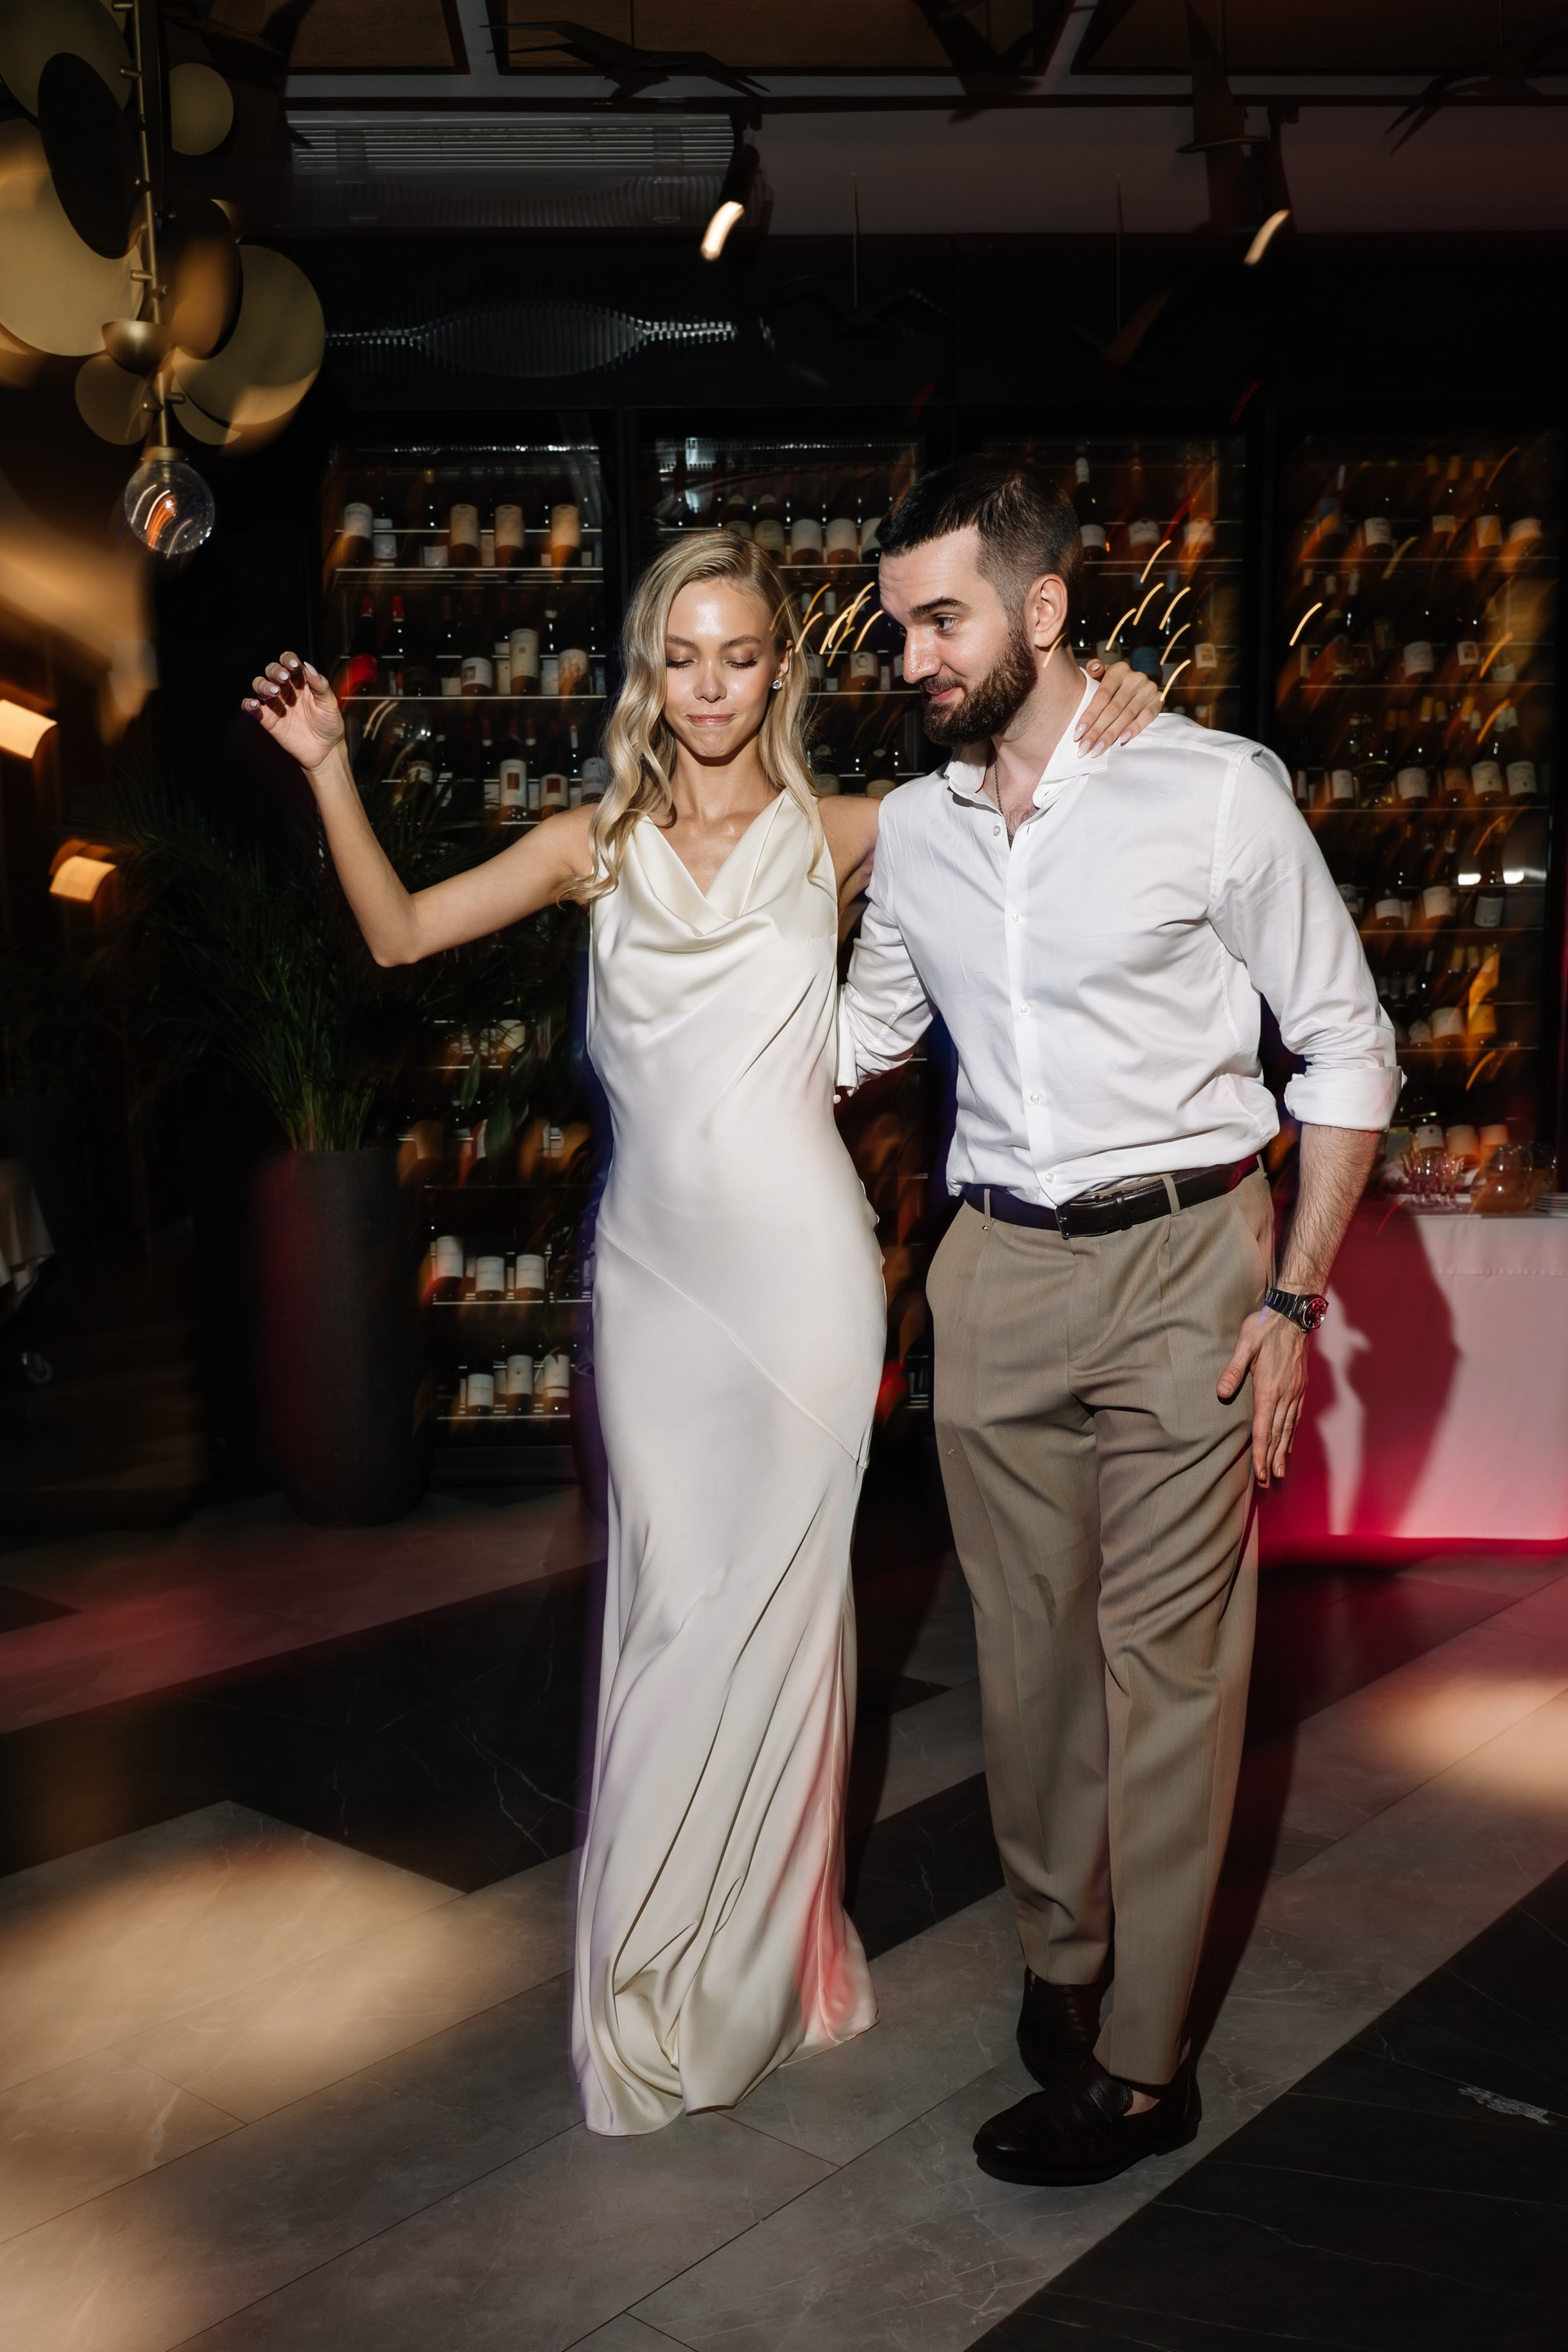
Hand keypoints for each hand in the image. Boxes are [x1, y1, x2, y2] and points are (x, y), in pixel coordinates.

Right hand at [242, 651, 343, 772]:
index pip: (289, 663)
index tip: (294, 665)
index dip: (288, 660)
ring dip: (263, 685)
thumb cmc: (329, 725)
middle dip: (275, 671)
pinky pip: (252, 709)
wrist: (325, 751)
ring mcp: (276, 703)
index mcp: (301, 681)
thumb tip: (308, 665)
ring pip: (260, 686)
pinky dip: (248, 704)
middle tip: (283, 678)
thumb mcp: (329, 703)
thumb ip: (320, 685)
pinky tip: (254, 704)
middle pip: (272, 671)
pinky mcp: (268, 719)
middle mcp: (286, 689)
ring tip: (274, 692)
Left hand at [1078, 658, 1161, 754]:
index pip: (1102, 696)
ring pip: (1127, 715)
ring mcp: (1148, 689)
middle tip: (1085, 748)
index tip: (1077, 734)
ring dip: (1111, 735)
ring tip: (1098, 750)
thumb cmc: (1112, 685)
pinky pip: (1147, 716)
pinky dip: (1134, 729)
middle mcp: (1135, 678)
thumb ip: (1094, 671)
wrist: (1137, 686)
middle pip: (1113, 708)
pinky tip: (1121, 740)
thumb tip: (1093, 668)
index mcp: (1118, 670)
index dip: (1089, 716)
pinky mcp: (1158, 700)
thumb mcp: (1102, 675)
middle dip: (1097, 731)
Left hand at [1218, 1306, 1307, 1485]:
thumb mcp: (1244, 1344)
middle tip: (1269, 1481)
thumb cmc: (1264, 1327)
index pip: (1263, 1428)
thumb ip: (1233, 1370)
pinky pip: (1295, 1417)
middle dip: (1272, 1459)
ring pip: (1289, 1428)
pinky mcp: (1300, 1387)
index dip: (1261, 1452)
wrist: (1292, 1315)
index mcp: (1269, 1388)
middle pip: (1277, 1434)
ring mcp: (1295, 1392)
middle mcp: (1285, 1395)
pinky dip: (1291, 1434)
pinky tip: (1289, 1442)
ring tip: (1280, 1471)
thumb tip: (1222, 1393)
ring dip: (1284, 1451)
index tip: (1260, 1472)